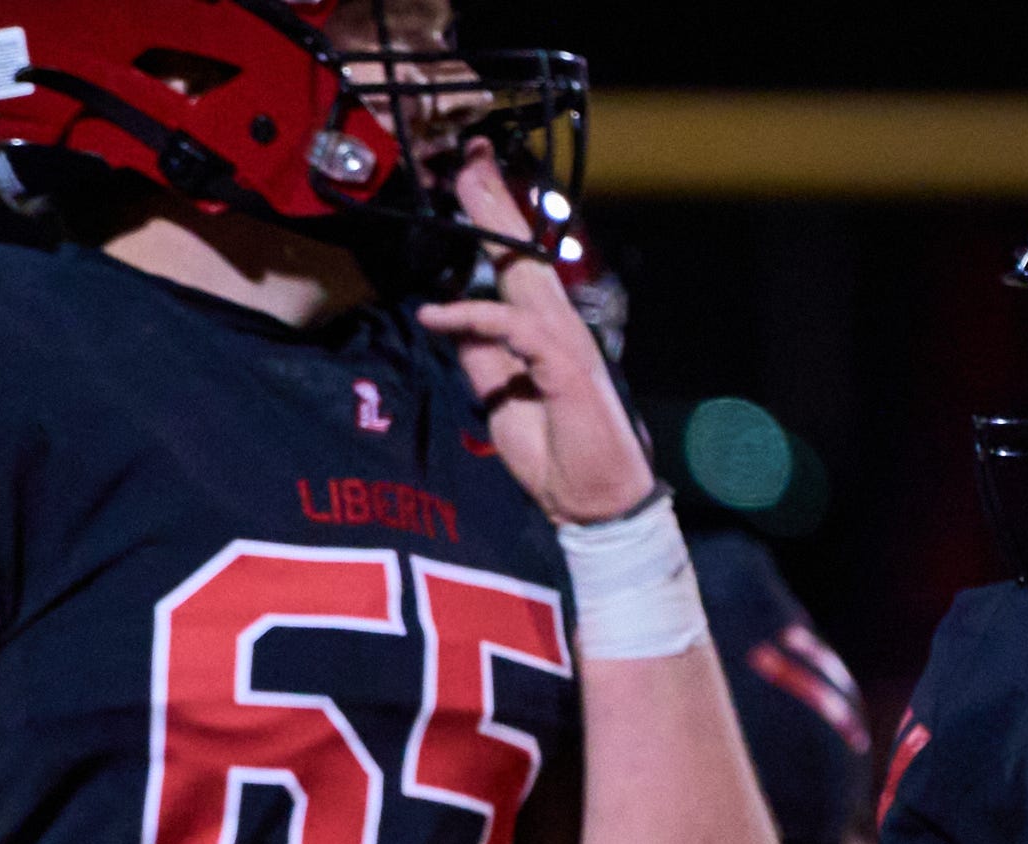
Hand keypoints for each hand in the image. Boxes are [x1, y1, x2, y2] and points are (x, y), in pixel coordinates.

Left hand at [414, 145, 654, 524]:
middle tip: (470, 155)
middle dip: (495, 202)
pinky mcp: (564, 368)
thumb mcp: (498, 401)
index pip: (514, 269)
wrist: (591, 503)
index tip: (465, 184)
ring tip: (459, 191)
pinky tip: (436, 313)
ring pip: (525, 274)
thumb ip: (480, 360)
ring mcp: (565, 343)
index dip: (491, 226)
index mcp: (542, 332)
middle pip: (524, 254)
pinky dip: (474, 318)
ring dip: (491, 230)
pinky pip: (514, 331)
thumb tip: (452, 322)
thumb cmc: (553, 454)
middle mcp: (558, 326)